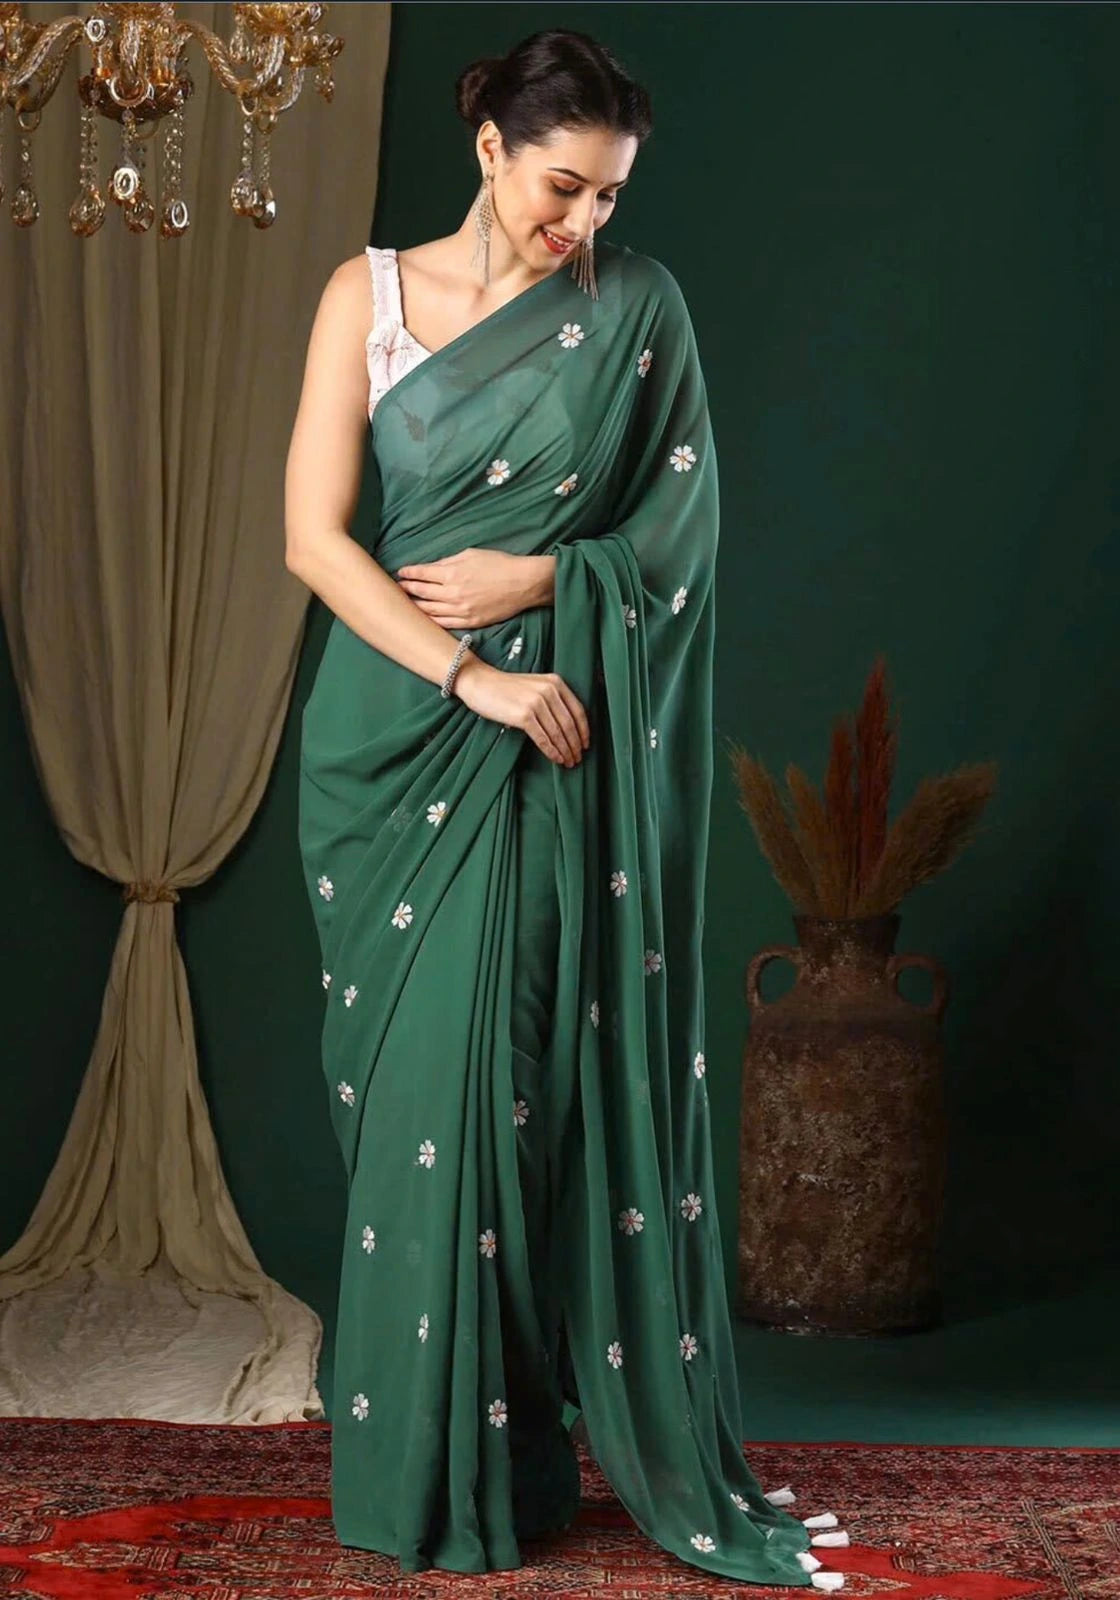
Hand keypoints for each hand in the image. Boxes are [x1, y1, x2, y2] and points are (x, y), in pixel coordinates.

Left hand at [394, 549, 551, 628]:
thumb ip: (447, 562)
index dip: (409, 573)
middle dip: (407, 589)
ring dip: (415, 606)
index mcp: (452, 574)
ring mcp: (460, 611)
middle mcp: (453, 594)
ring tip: (406, 603)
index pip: (422, 574)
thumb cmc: (499, 564)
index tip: (401, 572)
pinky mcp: (469, 622)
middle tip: (398, 588)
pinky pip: (444, 624)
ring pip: (429, 611)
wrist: (523, 584)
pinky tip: (423, 618)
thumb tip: (431, 568)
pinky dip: (431, 621)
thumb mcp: (471, 554)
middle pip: (421, 593)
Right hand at [454, 657, 589, 766]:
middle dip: (575, 745)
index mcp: (555, 682)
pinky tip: (556, 759)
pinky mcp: (524, 715)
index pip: (578, 710)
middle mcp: (549, 690)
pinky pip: (543, 738)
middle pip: (569, 724)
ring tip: (568, 762)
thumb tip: (567, 728)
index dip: (584, 731)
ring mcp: (536, 702)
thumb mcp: (535, 685)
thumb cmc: (506, 688)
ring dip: (565, 751)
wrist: (480, 682)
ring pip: (557, 733)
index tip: (586, 745)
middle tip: (577, 759)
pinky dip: (551, 751)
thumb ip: (552, 698)